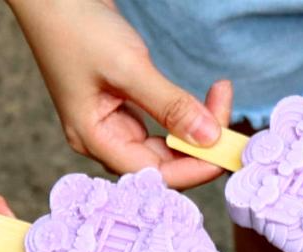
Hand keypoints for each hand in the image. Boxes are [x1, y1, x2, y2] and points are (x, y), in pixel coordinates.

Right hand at [7, 0, 232, 188]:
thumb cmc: (76, 25)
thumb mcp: (129, 67)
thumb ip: (170, 106)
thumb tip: (210, 139)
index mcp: (93, 138)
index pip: (153, 174)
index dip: (194, 167)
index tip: (226, 146)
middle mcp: (102, 138)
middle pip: (163, 162)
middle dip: (201, 143)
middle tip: (227, 109)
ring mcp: (112, 121)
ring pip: (166, 143)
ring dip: (198, 127)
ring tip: (220, 96)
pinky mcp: (122, 104)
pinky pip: (162, 123)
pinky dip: (186, 113)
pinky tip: (204, 100)